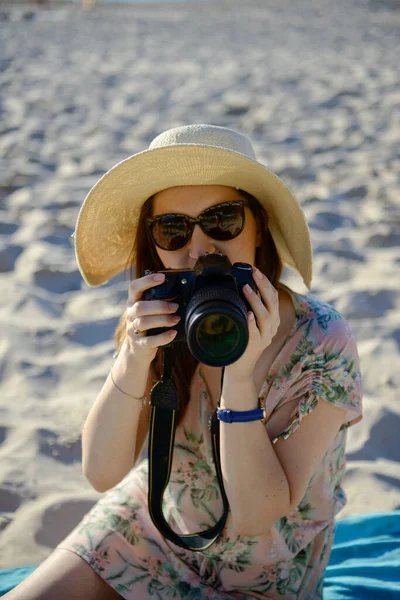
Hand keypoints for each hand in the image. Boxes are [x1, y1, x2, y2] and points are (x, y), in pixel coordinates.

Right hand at [124, 272, 180, 362]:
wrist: (136, 351)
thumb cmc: (147, 326)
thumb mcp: (148, 312)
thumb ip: (157, 301)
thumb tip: (181, 290)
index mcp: (133, 302)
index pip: (134, 287)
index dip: (147, 281)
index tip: (162, 278)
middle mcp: (130, 315)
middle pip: (140, 307)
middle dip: (159, 305)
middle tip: (175, 306)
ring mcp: (133, 330)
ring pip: (143, 322)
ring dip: (162, 320)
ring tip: (176, 319)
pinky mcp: (139, 344)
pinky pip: (150, 340)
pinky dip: (163, 337)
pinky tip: (173, 333)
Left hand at [225, 266, 279, 381]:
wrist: (240, 367)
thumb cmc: (242, 340)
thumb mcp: (249, 322)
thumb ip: (248, 307)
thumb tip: (239, 286)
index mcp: (272, 319)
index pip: (273, 297)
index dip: (265, 282)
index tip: (255, 269)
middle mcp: (272, 327)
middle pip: (273, 303)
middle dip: (264, 286)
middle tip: (254, 273)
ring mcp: (264, 338)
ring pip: (266, 317)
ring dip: (256, 301)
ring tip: (246, 288)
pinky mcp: (255, 347)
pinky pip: (255, 333)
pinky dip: (252, 323)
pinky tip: (247, 315)